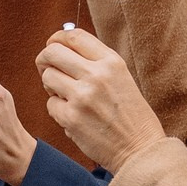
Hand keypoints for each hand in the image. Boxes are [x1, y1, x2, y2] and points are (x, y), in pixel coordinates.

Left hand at [36, 23, 165, 170]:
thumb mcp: (122, 78)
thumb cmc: (131, 115)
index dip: (57, 38)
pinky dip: (58, 109)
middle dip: (45, 59)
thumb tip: (62, 44)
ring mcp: (82, 97)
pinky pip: (51, 104)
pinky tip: (75, 116)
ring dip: (51, 86)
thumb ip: (96, 61)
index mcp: (112, 62)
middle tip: (49, 69)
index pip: (73, 36)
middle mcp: (96, 75)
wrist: (141, 150)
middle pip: (52, 52)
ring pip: (47, 76)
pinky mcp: (71, 118)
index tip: (53, 46)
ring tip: (67, 96)